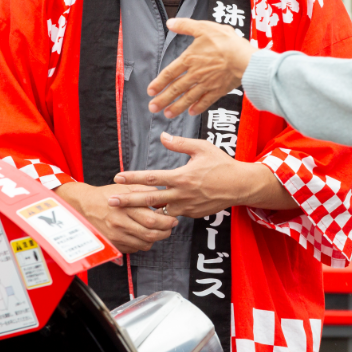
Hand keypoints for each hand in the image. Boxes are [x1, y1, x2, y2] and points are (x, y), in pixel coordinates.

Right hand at [57, 181, 177, 253]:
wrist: (85, 205)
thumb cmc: (107, 195)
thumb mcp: (126, 187)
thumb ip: (145, 190)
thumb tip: (162, 196)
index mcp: (125, 208)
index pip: (152, 220)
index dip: (166, 222)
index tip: (173, 219)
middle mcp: (120, 224)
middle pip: (150, 234)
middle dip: (165, 232)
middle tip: (170, 227)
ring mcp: (116, 236)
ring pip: (144, 244)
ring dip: (155, 239)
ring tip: (159, 231)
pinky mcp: (113, 244)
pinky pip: (134, 249)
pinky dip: (143, 244)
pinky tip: (144, 235)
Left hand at [109, 132, 294, 216]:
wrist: (240, 186)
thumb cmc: (222, 164)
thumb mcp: (202, 148)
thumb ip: (180, 143)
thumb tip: (163, 136)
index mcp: (181, 177)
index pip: (151, 179)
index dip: (133, 178)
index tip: (118, 178)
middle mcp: (182, 194)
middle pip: (149, 200)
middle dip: (128, 201)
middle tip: (111, 202)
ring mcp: (187, 207)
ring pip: (160, 211)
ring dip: (143, 211)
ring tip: (127, 210)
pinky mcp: (193, 214)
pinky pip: (174, 214)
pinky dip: (163, 212)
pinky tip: (153, 211)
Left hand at [148, 18, 256, 117]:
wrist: (245, 59)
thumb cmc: (226, 42)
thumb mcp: (204, 28)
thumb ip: (186, 25)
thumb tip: (170, 23)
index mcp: (190, 59)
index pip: (169, 73)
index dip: (159, 83)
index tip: (150, 91)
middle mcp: (195, 74)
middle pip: (176, 89)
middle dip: (163, 99)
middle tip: (153, 108)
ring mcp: (207, 84)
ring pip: (188, 98)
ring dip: (176, 107)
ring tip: (167, 114)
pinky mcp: (218, 91)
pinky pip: (205, 101)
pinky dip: (197, 107)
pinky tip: (191, 113)